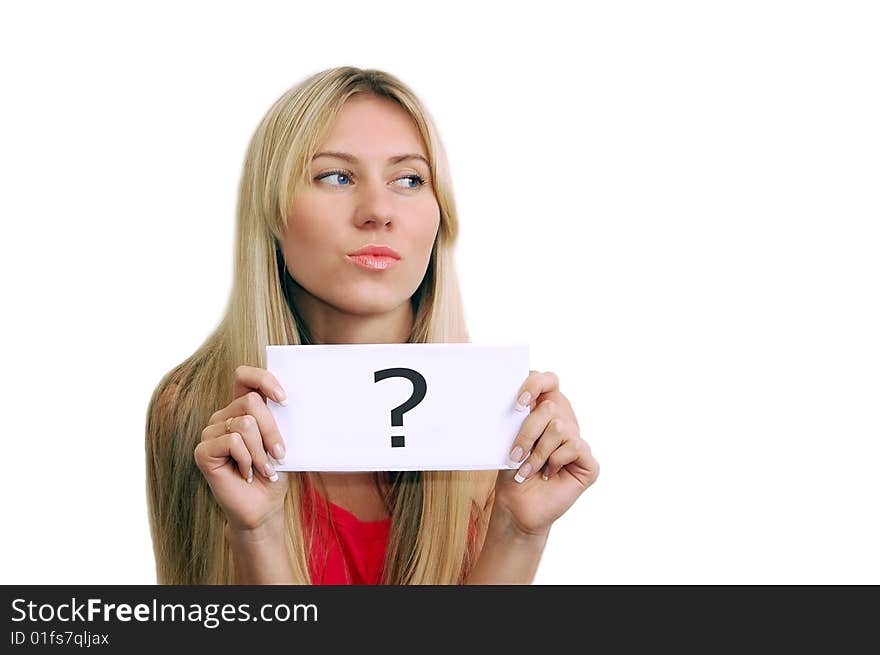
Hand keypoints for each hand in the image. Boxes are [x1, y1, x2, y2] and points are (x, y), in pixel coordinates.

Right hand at [193, 365, 290, 534]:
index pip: (244, 376)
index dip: (264, 379)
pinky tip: (246, 474)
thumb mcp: (284, 440)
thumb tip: (290, 400)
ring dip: (261, 451)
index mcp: (242, 409)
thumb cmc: (275, 472)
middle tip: (280, 454)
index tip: (284, 399)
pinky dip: (247, 460)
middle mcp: (224, 416)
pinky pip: (232, 441)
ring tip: (264, 469)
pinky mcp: (203, 451)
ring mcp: (211, 433)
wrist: (264, 506)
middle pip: (251, 401)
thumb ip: (281, 418)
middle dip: (272, 430)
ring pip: (244, 423)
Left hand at [493, 370, 599, 535]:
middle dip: (528, 432)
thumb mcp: (509, 439)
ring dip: (538, 453)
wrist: (517, 506)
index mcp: (544, 409)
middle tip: (515, 455)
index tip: (518, 403)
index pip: (547, 380)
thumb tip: (517, 401)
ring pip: (560, 428)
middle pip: (551, 406)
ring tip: (526, 470)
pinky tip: (546, 475)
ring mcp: (578, 440)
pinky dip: (554, 462)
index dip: (534, 384)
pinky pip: (574, 447)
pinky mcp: (589, 462)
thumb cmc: (511, 470)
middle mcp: (565, 421)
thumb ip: (518, 417)